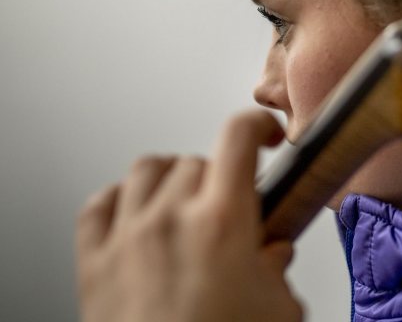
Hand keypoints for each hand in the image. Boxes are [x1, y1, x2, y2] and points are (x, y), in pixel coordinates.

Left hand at [76, 110, 303, 321]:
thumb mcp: (277, 313)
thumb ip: (279, 271)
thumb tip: (274, 254)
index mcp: (223, 221)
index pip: (238, 136)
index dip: (259, 126)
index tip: (268, 135)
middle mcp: (171, 217)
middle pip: (197, 158)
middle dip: (220, 175)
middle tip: (232, 205)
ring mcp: (127, 236)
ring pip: (148, 168)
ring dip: (171, 178)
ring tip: (185, 202)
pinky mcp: (93, 262)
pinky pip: (99, 204)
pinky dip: (120, 200)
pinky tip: (137, 215)